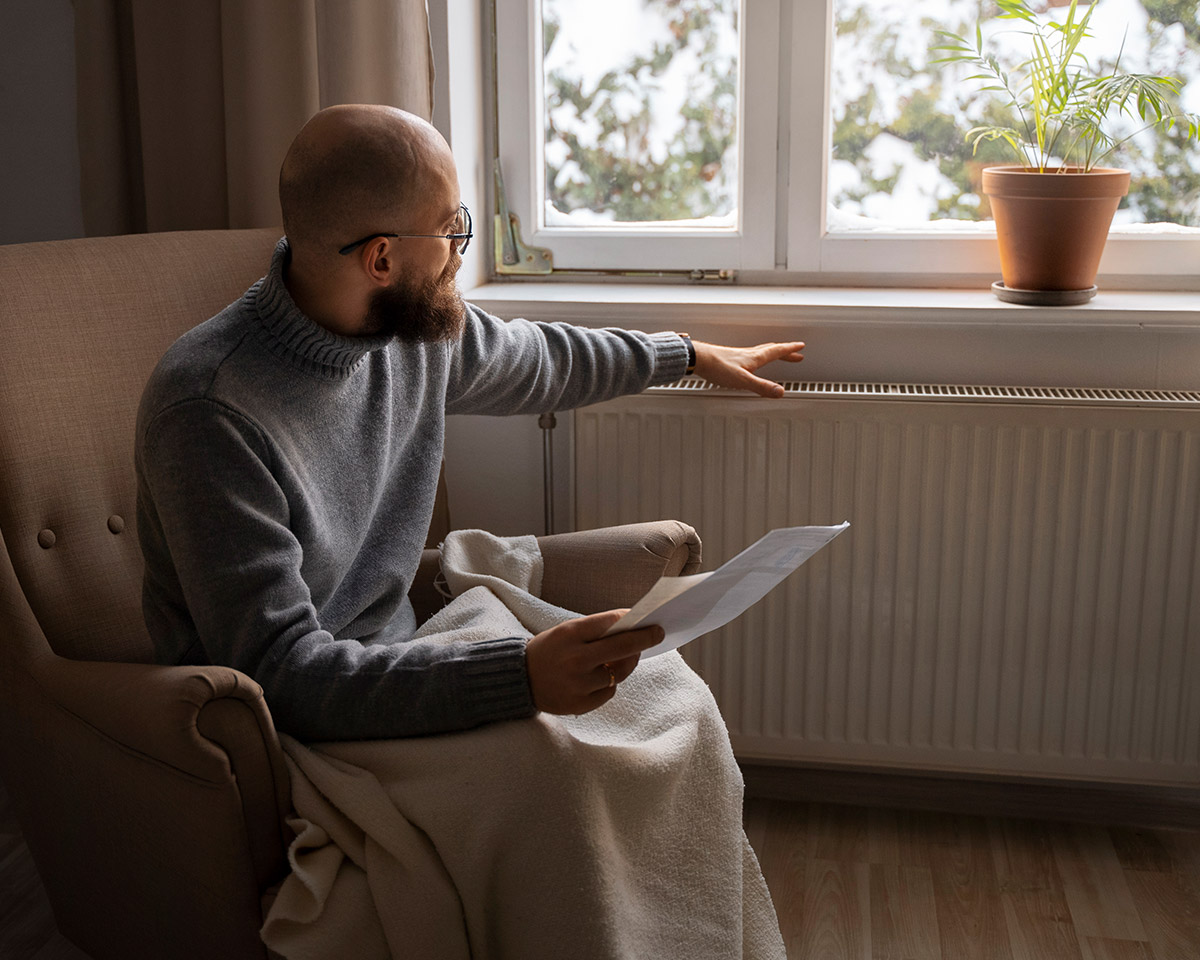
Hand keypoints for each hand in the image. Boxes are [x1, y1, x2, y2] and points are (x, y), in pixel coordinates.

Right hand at [525, 609, 664, 715]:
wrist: (518, 680)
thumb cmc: (547, 651)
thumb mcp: (564, 632)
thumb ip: (594, 631)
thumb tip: (631, 628)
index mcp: (569, 634)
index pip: (609, 623)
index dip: (631, 620)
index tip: (647, 619)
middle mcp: (575, 659)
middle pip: (622, 647)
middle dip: (645, 639)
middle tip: (658, 633)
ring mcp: (578, 684)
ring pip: (619, 673)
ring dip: (628, 662)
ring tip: (629, 656)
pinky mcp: (579, 704)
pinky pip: (609, 691)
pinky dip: (610, 682)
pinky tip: (603, 676)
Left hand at [692, 340, 804, 398]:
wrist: (699, 358)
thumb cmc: (717, 366)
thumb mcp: (743, 380)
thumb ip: (761, 386)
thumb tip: (780, 392)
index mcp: (755, 357)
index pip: (777, 351)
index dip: (789, 349)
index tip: (800, 347)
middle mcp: (748, 354)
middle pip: (771, 350)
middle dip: (784, 351)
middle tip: (795, 353)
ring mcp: (739, 356)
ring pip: (761, 352)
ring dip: (772, 353)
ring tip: (777, 355)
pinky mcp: (730, 359)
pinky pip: (750, 356)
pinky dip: (758, 357)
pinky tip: (751, 363)